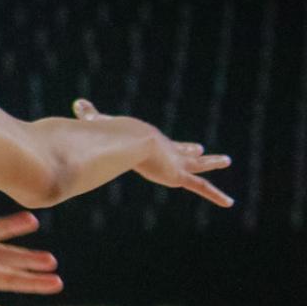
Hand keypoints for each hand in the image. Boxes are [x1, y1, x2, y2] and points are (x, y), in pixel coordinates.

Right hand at [72, 98, 232, 207]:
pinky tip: (229, 202)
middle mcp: (166, 151)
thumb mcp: (101, 125)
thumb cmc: (112, 133)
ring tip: (226, 160)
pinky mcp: (178, 175)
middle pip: (183, 151)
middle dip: (192, 151)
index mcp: (151, 142)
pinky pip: (200, 186)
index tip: (185, 143)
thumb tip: (77, 103)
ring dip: (212, 162)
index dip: (175, 145)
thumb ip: (91, 116)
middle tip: (203, 150)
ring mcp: (174, 162)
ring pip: (197, 164)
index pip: (165, 145)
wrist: (125, 139)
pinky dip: (214, 194)